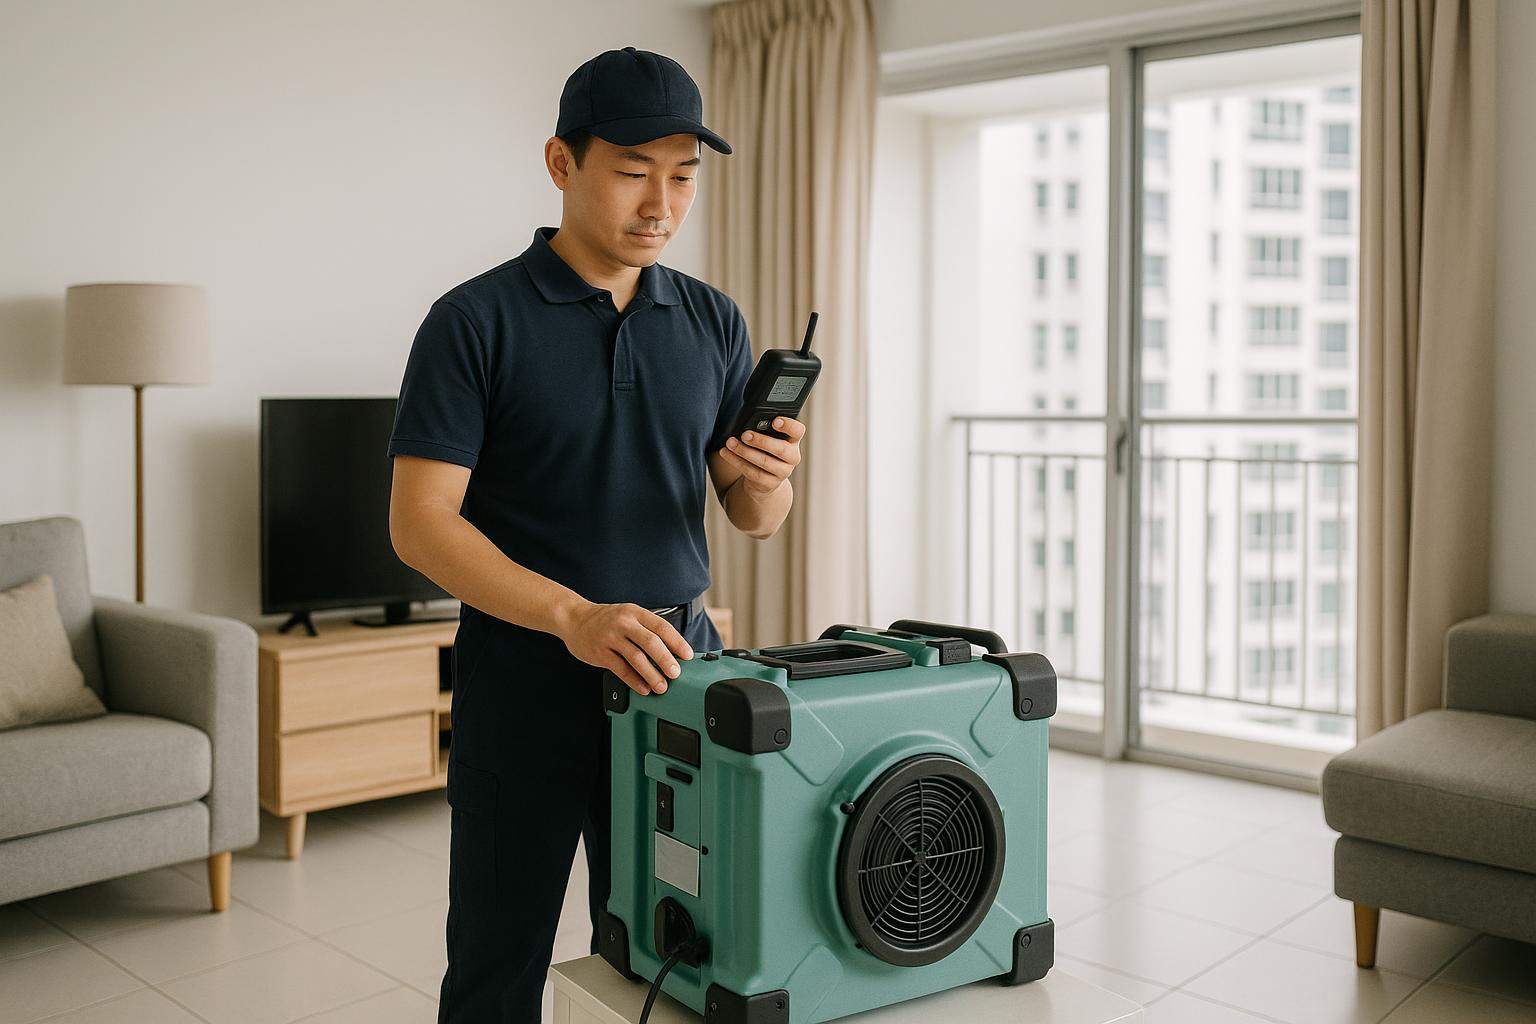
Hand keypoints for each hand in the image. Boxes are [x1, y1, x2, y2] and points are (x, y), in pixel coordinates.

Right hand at [560, 602, 692, 695]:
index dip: (677, 642)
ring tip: (662, 686)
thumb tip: (672, 650)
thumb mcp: (628, 615)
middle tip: (676, 673)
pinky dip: (634, 680)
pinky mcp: (600, 653)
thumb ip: (646, 629)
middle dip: (666, 660)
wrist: (573, 618)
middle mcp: (623, 623)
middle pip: (650, 642)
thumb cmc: (606, 619)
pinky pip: (621, 669)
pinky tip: (643, 688)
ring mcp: (610, 638)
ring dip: (651, 674)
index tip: (687, 655)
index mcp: (635, 612)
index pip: (661, 626)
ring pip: (636, 658)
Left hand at [720, 416, 804, 496]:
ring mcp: (782, 472)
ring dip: (744, 451)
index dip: (788, 425)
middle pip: (782, 449)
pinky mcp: (769, 483)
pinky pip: (752, 472)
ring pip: (765, 462)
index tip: (774, 421)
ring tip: (730, 443)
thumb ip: (763, 429)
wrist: (765, 479)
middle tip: (745, 435)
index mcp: (793, 440)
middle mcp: (792, 457)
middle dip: (762, 441)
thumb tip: (745, 423)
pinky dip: (737, 461)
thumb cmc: (765, 451)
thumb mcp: (768, 438)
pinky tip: (727, 453)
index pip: (798, 431)